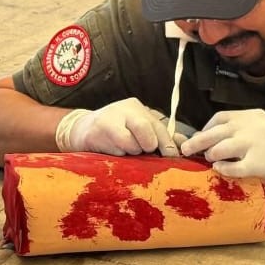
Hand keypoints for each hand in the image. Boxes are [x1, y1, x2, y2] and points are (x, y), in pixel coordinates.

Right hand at [55, 97, 188, 156]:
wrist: (79, 130)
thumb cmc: (113, 132)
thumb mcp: (136, 129)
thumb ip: (160, 136)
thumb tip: (184, 144)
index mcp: (136, 108)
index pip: (159, 126)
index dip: (167, 144)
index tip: (172, 157)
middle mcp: (124, 109)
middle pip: (146, 129)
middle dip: (148, 146)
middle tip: (143, 151)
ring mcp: (109, 119)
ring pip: (132, 143)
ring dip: (131, 152)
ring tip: (124, 149)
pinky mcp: (97, 132)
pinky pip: (116, 150)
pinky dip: (118, 155)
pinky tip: (112, 150)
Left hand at [180, 109, 264, 188]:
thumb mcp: (263, 127)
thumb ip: (241, 128)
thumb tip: (212, 137)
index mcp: (252, 115)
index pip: (220, 118)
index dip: (206, 128)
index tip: (200, 137)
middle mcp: (251, 127)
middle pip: (214, 133)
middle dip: (196, 142)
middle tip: (185, 150)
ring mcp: (255, 144)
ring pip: (219, 149)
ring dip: (211, 155)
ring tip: (211, 160)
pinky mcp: (259, 163)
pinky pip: (232, 167)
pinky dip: (223, 169)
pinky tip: (220, 169)